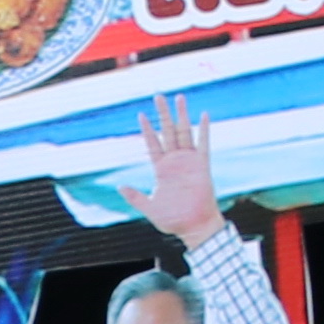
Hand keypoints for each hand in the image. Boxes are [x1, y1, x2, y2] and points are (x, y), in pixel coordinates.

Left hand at [138, 90, 223, 247]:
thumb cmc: (174, 220)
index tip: (141, 114)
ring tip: (179, 97)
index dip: (147, 129)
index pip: (152, 144)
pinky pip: (203, 144)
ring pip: (184, 132)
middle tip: (158, 96)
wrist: (194, 227)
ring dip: (181, 115)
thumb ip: (135, 197)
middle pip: (168, 131)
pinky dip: (203, 130)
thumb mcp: (150, 208)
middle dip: (163, 114)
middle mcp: (175, 161)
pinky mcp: (202, 165)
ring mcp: (189, 161)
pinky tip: (203, 115)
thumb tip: (120, 187)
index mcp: (161, 169)